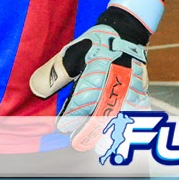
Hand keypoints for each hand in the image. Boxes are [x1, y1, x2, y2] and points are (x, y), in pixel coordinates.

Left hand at [29, 22, 148, 150]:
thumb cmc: (94, 44)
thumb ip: (55, 72)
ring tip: (100, 148)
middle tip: (77, 143)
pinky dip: (131, 124)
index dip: (73, 114)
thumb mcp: (71, 52)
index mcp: (98, 68)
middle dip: (90, 129)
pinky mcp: (142, 90)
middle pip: (104, 109)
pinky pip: (139, 110)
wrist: (126, 32)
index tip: (62, 127)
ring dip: (111, 130)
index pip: (84, 96)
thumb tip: (36, 89)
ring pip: (122, 113)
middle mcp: (116, 79)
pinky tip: (124, 136)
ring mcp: (132, 85)